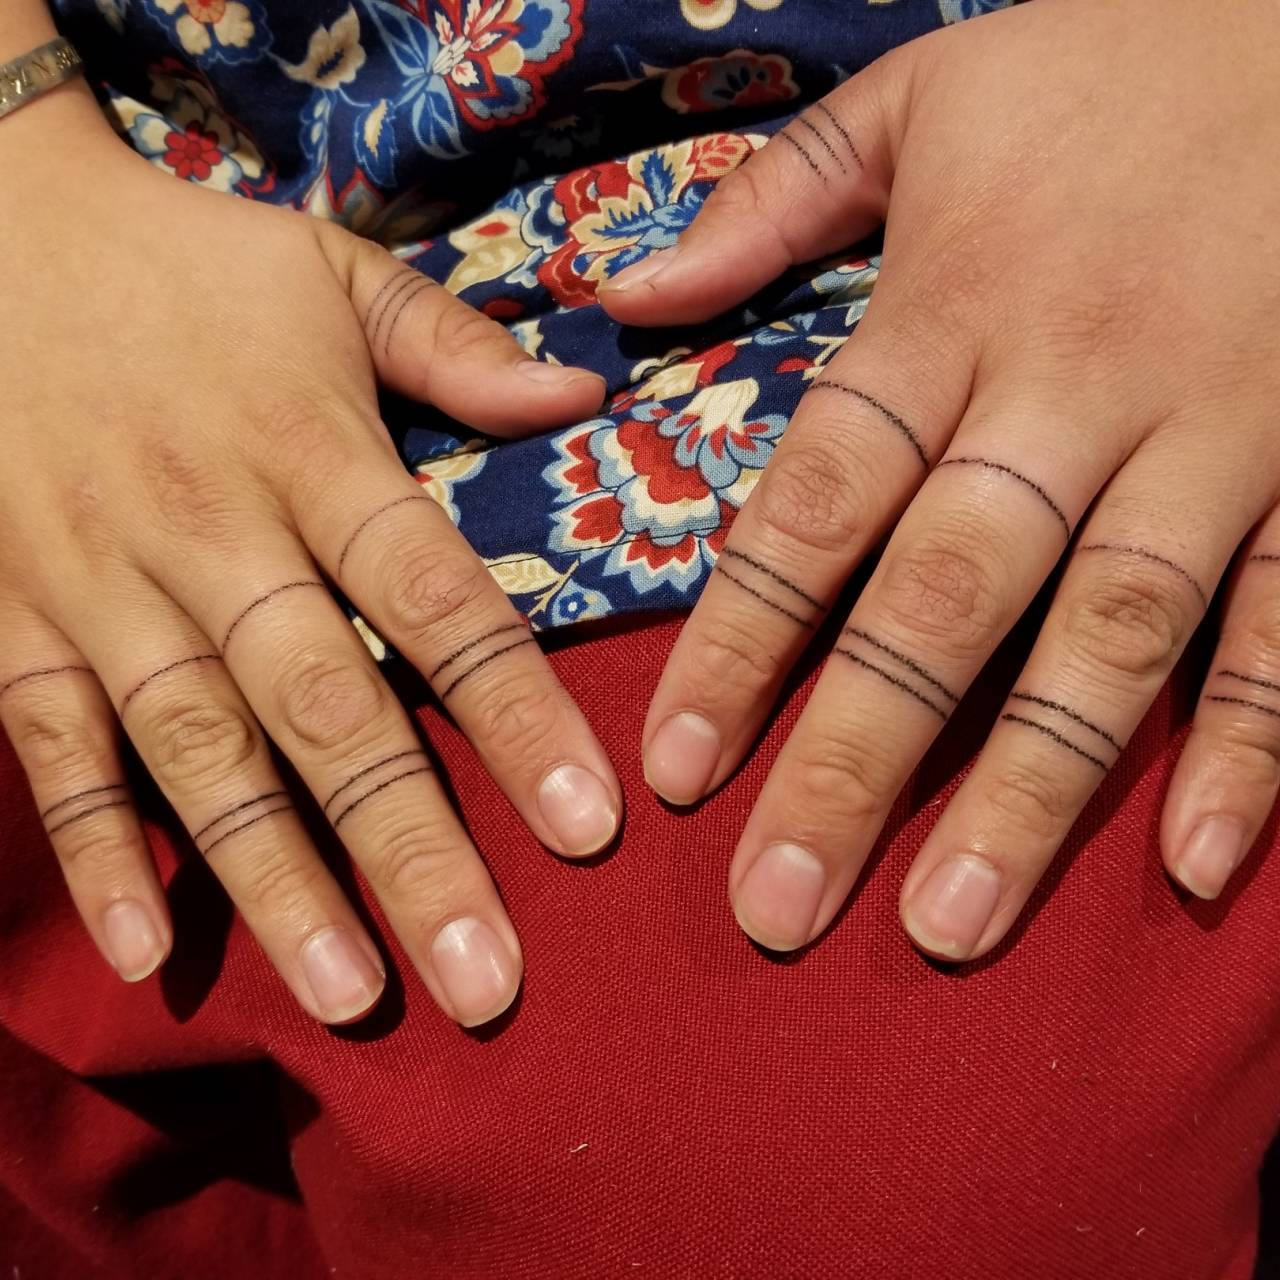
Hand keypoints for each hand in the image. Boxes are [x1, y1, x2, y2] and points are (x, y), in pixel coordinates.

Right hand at [0, 99, 618, 1024]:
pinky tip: (147, 949)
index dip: (517, 716)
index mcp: (311, 450)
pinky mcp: (10, 614)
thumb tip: (583, 401)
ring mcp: (103, 584)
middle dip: (411, 851)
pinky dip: (95, 845)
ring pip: (199, 752)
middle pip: (328, 711)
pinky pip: (50, 743)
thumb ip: (454, 345)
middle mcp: (213, 533)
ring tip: (351, 997)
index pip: (437, 602)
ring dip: (274, 880)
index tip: (590, 824)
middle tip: (486, 982)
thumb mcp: (330, 272)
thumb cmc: (185, 262)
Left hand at [600, 0, 1279, 959]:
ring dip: (1027, 789)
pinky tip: (1190, 863)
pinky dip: (1251, 744)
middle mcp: (1076, 391)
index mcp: (956, 309)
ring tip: (949, 924)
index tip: (677, 769)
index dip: (740, 644)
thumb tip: (627, 297)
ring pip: (1109, 638)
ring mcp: (1218, 436)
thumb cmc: (1107, 63)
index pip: (817, 505)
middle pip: (944, 602)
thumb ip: (767, 204)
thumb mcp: (920, 100)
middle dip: (855, 761)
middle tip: (778, 906)